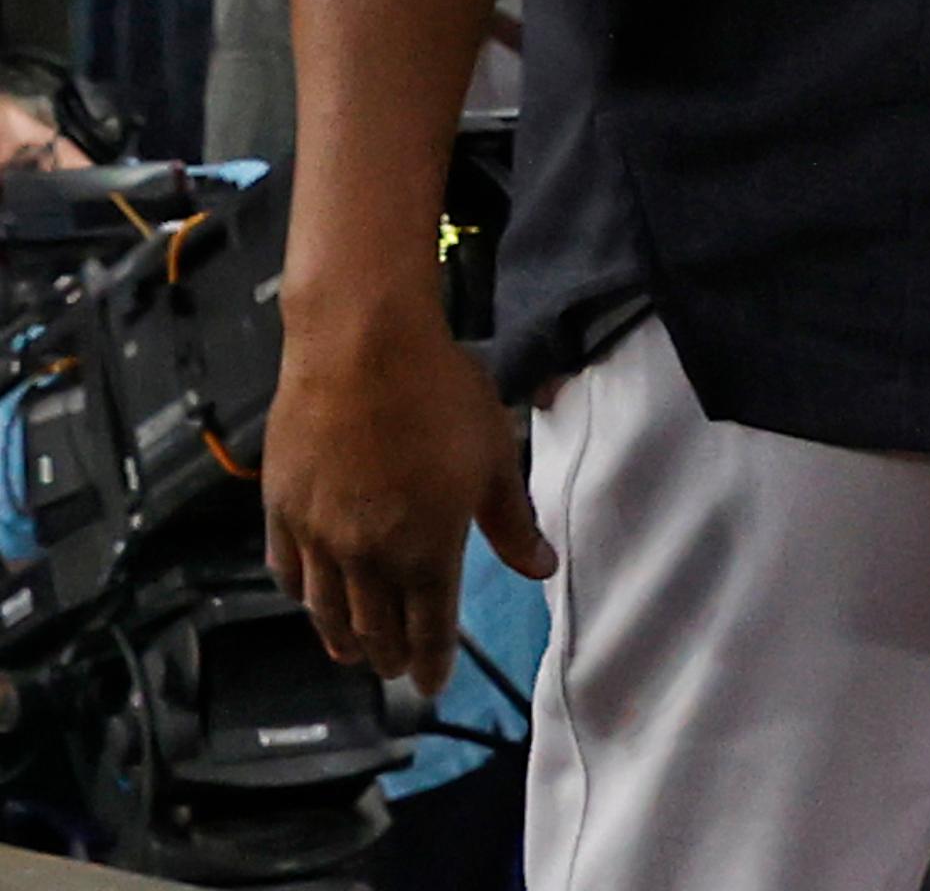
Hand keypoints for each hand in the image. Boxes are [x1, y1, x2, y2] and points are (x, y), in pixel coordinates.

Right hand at [266, 297, 553, 685]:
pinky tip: (308, 600)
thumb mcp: (496, 456)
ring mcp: (318, 538)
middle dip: (390, 656)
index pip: (429, 627)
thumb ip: (513, 523)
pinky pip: (288, 571)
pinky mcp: (282, 510)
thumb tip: (542, 567)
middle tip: (397, 670)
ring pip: (326, 611)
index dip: (432, 662)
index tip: (432, 685)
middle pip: (375, 627)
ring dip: (343, 640)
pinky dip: (302, 597)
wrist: (362, 349)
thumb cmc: (440, 395)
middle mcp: (367, 558)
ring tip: (354, 655)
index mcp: (426, 549)